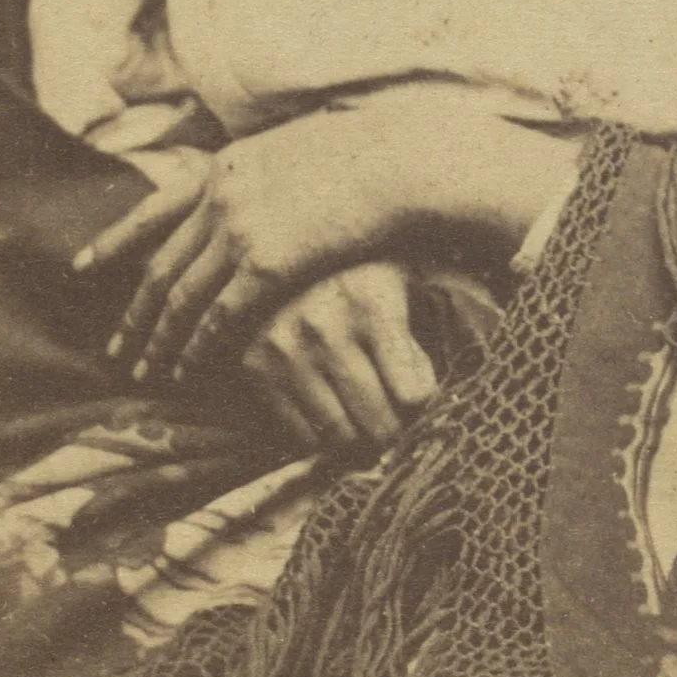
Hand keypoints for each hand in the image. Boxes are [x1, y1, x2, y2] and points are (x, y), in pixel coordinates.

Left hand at [76, 85, 578, 388]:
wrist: (396, 159)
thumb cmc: (367, 154)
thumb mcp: (299, 147)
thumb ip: (267, 172)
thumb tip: (260, 183)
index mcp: (224, 167)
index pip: (154, 210)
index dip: (116, 241)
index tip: (84, 266)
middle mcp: (220, 197)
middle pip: (160, 265)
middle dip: (134, 314)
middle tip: (113, 349)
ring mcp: (239, 230)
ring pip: (182, 297)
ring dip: (159, 340)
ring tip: (144, 371)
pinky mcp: (266, 263)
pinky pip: (220, 315)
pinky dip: (198, 346)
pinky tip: (188, 368)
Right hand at [237, 263, 440, 454]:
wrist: (276, 239)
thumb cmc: (351, 264)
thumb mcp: (394, 283)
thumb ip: (409, 344)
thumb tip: (417, 406)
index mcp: (371, 304)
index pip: (413, 394)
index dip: (421, 401)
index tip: (416, 394)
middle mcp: (325, 330)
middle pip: (380, 424)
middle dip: (393, 429)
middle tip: (392, 418)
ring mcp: (286, 351)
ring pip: (340, 437)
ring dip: (358, 437)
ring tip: (362, 416)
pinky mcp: (255, 366)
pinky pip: (301, 435)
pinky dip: (321, 434)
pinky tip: (329, 408)